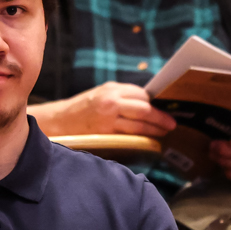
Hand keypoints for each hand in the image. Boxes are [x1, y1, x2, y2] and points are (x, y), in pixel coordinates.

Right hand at [41, 82, 176, 136]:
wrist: (58, 121)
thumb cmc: (81, 109)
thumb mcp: (100, 95)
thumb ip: (120, 97)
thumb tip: (146, 103)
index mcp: (110, 89)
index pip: (141, 94)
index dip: (155, 103)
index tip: (165, 108)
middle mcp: (110, 101)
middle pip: (144, 108)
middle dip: (160, 116)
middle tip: (171, 123)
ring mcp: (108, 117)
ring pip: (140, 123)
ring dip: (155, 129)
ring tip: (164, 132)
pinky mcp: (105, 133)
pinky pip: (130, 135)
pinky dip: (142, 138)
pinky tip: (149, 140)